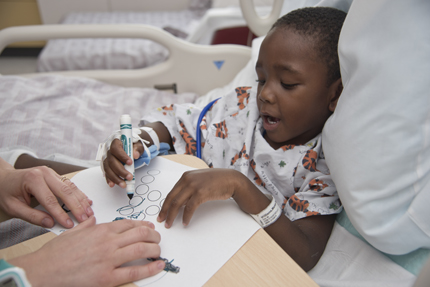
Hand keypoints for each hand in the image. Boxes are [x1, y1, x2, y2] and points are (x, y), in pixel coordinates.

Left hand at [0, 158, 92, 227]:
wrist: (4, 178)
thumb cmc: (7, 192)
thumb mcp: (13, 207)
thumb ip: (32, 216)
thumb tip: (50, 223)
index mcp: (32, 180)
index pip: (50, 200)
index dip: (61, 214)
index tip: (69, 224)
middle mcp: (44, 173)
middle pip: (65, 191)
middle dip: (76, 206)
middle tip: (84, 218)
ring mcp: (51, 172)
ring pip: (70, 187)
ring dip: (81, 200)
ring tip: (89, 212)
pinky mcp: (56, 175)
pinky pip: (70, 184)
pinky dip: (79, 194)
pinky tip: (86, 201)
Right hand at [9, 217, 164, 286]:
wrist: (42, 271)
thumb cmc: (55, 253)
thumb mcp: (73, 232)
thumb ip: (86, 224)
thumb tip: (92, 219)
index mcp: (100, 230)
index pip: (129, 224)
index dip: (143, 225)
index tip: (150, 227)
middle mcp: (108, 242)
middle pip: (140, 234)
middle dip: (153, 235)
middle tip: (158, 239)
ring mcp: (108, 259)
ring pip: (141, 249)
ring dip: (155, 249)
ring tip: (159, 251)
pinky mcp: (107, 277)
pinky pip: (134, 271)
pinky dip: (150, 268)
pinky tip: (159, 265)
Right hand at [103, 122, 172, 187]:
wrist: (131, 147)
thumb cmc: (133, 145)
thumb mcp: (138, 144)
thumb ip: (137, 148)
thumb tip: (135, 155)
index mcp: (116, 142)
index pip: (116, 148)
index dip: (122, 156)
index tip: (130, 163)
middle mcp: (108, 150)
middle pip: (111, 161)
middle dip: (120, 170)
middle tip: (129, 177)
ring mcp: (106, 158)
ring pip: (108, 168)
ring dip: (115, 177)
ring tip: (123, 184)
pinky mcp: (106, 165)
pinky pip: (106, 173)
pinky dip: (110, 179)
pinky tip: (113, 184)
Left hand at [157, 169, 244, 227]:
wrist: (231, 179)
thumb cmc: (217, 181)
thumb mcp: (199, 180)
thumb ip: (188, 188)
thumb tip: (180, 202)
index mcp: (185, 176)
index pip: (171, 192)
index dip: (165, 204)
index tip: (162, 213)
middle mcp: (187, 180)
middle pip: (171, 198)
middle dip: (165, 211)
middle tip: (162, 221)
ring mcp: (194, 186)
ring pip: (177, 204)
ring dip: (173, 216)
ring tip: (170, 224)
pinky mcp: (201, 193)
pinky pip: (189, 208)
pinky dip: (186, 217)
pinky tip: (185, 222)